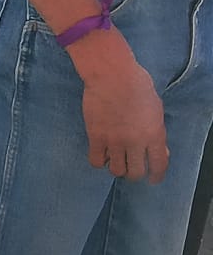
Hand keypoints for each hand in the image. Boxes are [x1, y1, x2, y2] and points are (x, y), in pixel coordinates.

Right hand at [73, 35, 168, 182]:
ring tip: (115, 160)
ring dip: (117, 168)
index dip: (156, 176)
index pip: (158, 165)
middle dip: (134, 173)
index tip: (152, 178)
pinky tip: (100, 154)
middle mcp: (135, 142)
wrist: (112, 76)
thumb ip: (156, 131)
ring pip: (116, 170)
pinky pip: (96, 160)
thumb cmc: (137, 86)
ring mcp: (114, 140)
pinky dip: (99, 161)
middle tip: (130, 167)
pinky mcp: (95, 136)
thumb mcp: (156, 110)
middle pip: (135, 172)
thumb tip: (157, 148)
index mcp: (154, 135)